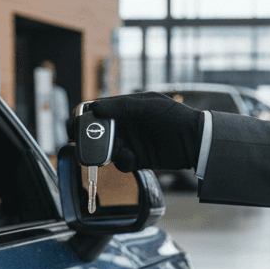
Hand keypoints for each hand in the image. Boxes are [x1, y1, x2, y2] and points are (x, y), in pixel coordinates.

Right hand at [66, 92, 203, 172]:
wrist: (195, 141)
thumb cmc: (174, 117)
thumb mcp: (147, 106)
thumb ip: (121, 106)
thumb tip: (95, 108)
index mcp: (125, 108)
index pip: (97, 112)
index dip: (83, 118)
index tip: (74, 125)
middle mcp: (125, 125)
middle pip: (97, 133)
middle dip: (89, 140)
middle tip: (84, 146)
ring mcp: (130, 143)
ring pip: (107, 150)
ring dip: (107, 153)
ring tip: (120, 151)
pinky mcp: (137, 159)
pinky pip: (121, 163)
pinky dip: (122, 162)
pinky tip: (132, 159)